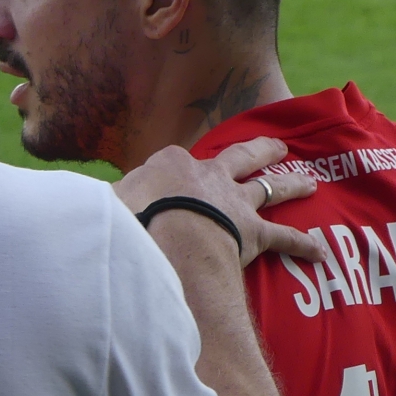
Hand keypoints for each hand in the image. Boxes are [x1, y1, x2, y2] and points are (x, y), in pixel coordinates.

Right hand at [114, 137, 328, 267]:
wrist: (168, 235)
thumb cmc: (132, 218)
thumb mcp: (105, 204)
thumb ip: (101, 207)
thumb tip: (77, 214)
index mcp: (172, 165)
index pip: (172, 163)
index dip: (168, 174)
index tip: (159, 186)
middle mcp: (209, 176)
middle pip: (238, 157)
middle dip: (259, 150)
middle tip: (278, 145)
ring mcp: (234, 202)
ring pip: (268, 187)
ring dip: (290, 183)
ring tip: (309, 182)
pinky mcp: (252, 233)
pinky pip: (282, 238)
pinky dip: (301, 244)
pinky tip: (319, 250)